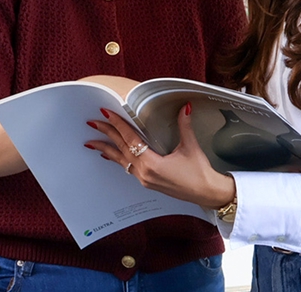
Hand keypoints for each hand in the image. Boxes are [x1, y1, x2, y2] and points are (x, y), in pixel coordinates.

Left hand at [85, 103, 235, 208]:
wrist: (207, 193)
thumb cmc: (199, 173)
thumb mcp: (191, 147)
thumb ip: (184, 126)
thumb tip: (184, 107)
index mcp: (152, 164)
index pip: (130, 139)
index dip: (118, 125)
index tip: (107, 114)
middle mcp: (144, 173)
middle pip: (121, 149)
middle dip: (107, 135)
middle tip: (94, 123)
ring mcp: (145, 179)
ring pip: (121, 160)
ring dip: (107, 149)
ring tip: (93, 141)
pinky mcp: (148, 182)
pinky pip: (127, 168)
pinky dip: (117, 159)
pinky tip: (110, 156)